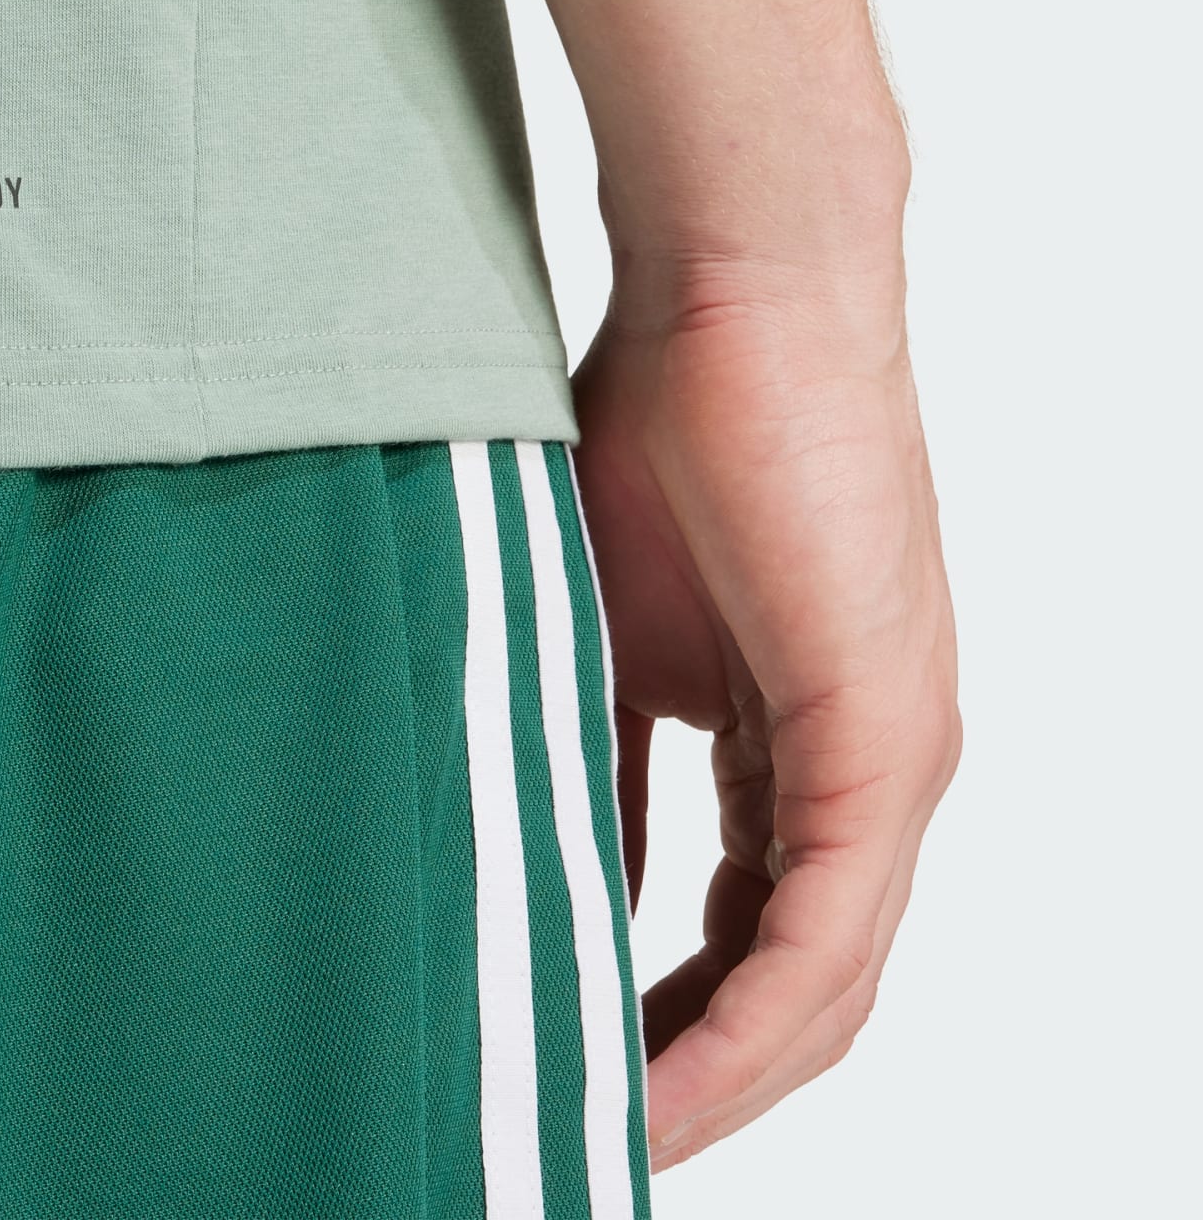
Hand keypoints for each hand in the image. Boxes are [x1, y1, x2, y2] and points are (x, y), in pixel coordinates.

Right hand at [569, 253, 960, 1168]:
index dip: (674, 1019)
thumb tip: (546, 861)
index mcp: (806, 740)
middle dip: (695, 1073)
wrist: (733, 300)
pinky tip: (660, 1081)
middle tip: (590, 1133)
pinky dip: (739, 1025)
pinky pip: (819, 934)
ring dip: (717, 1079)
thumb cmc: (659, 424)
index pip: (752, 925)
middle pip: (799, 984)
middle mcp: (870, 769)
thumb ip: (592, 752)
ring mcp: (890, 759)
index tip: (581, 1068)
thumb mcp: (601, 624)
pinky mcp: (881, 737)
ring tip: (611, 1138)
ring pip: (820, 984)